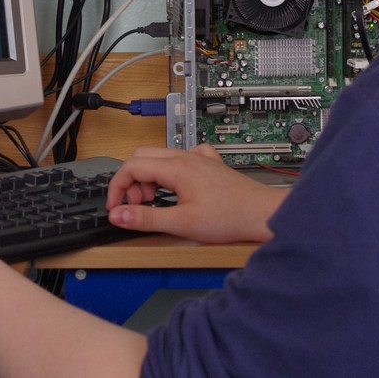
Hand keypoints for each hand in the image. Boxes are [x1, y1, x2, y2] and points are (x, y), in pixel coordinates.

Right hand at [105, 145, 283, 243]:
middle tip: (136, 206)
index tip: (116, 207)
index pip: (130, 166)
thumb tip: (118, 215)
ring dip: (149, 177)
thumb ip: (146, 218)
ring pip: (161, 156)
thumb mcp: (181, 223)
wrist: (262, 214)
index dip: (117, 187)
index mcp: (176, 168)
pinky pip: (182, 157)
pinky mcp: (210, 166)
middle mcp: (186, 157)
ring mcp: (199, 159)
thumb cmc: (229, 217)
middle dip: (131, 181)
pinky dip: (171, 171)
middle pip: (142, 157)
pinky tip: (178, 186)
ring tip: (155, 202)